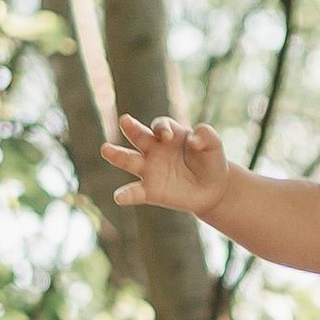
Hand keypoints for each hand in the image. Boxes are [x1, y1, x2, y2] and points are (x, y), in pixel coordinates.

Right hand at [103, 112, 230, 218]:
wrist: (212, 189)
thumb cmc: (211, 162)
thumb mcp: (214, 146)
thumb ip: (207, 137)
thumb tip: (193, 140)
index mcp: (169, 135)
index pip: (160, 126)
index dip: (162, 129)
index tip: (167, 136)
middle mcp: (154, 150)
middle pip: (139, 136)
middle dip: (132, 128)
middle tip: (125, 121)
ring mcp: (150, 170)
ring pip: (129, 160)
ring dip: (117, 155)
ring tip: (106, 149)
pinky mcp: (150, 191)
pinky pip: (135, 192)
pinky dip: (126, 195)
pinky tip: (119, 197)